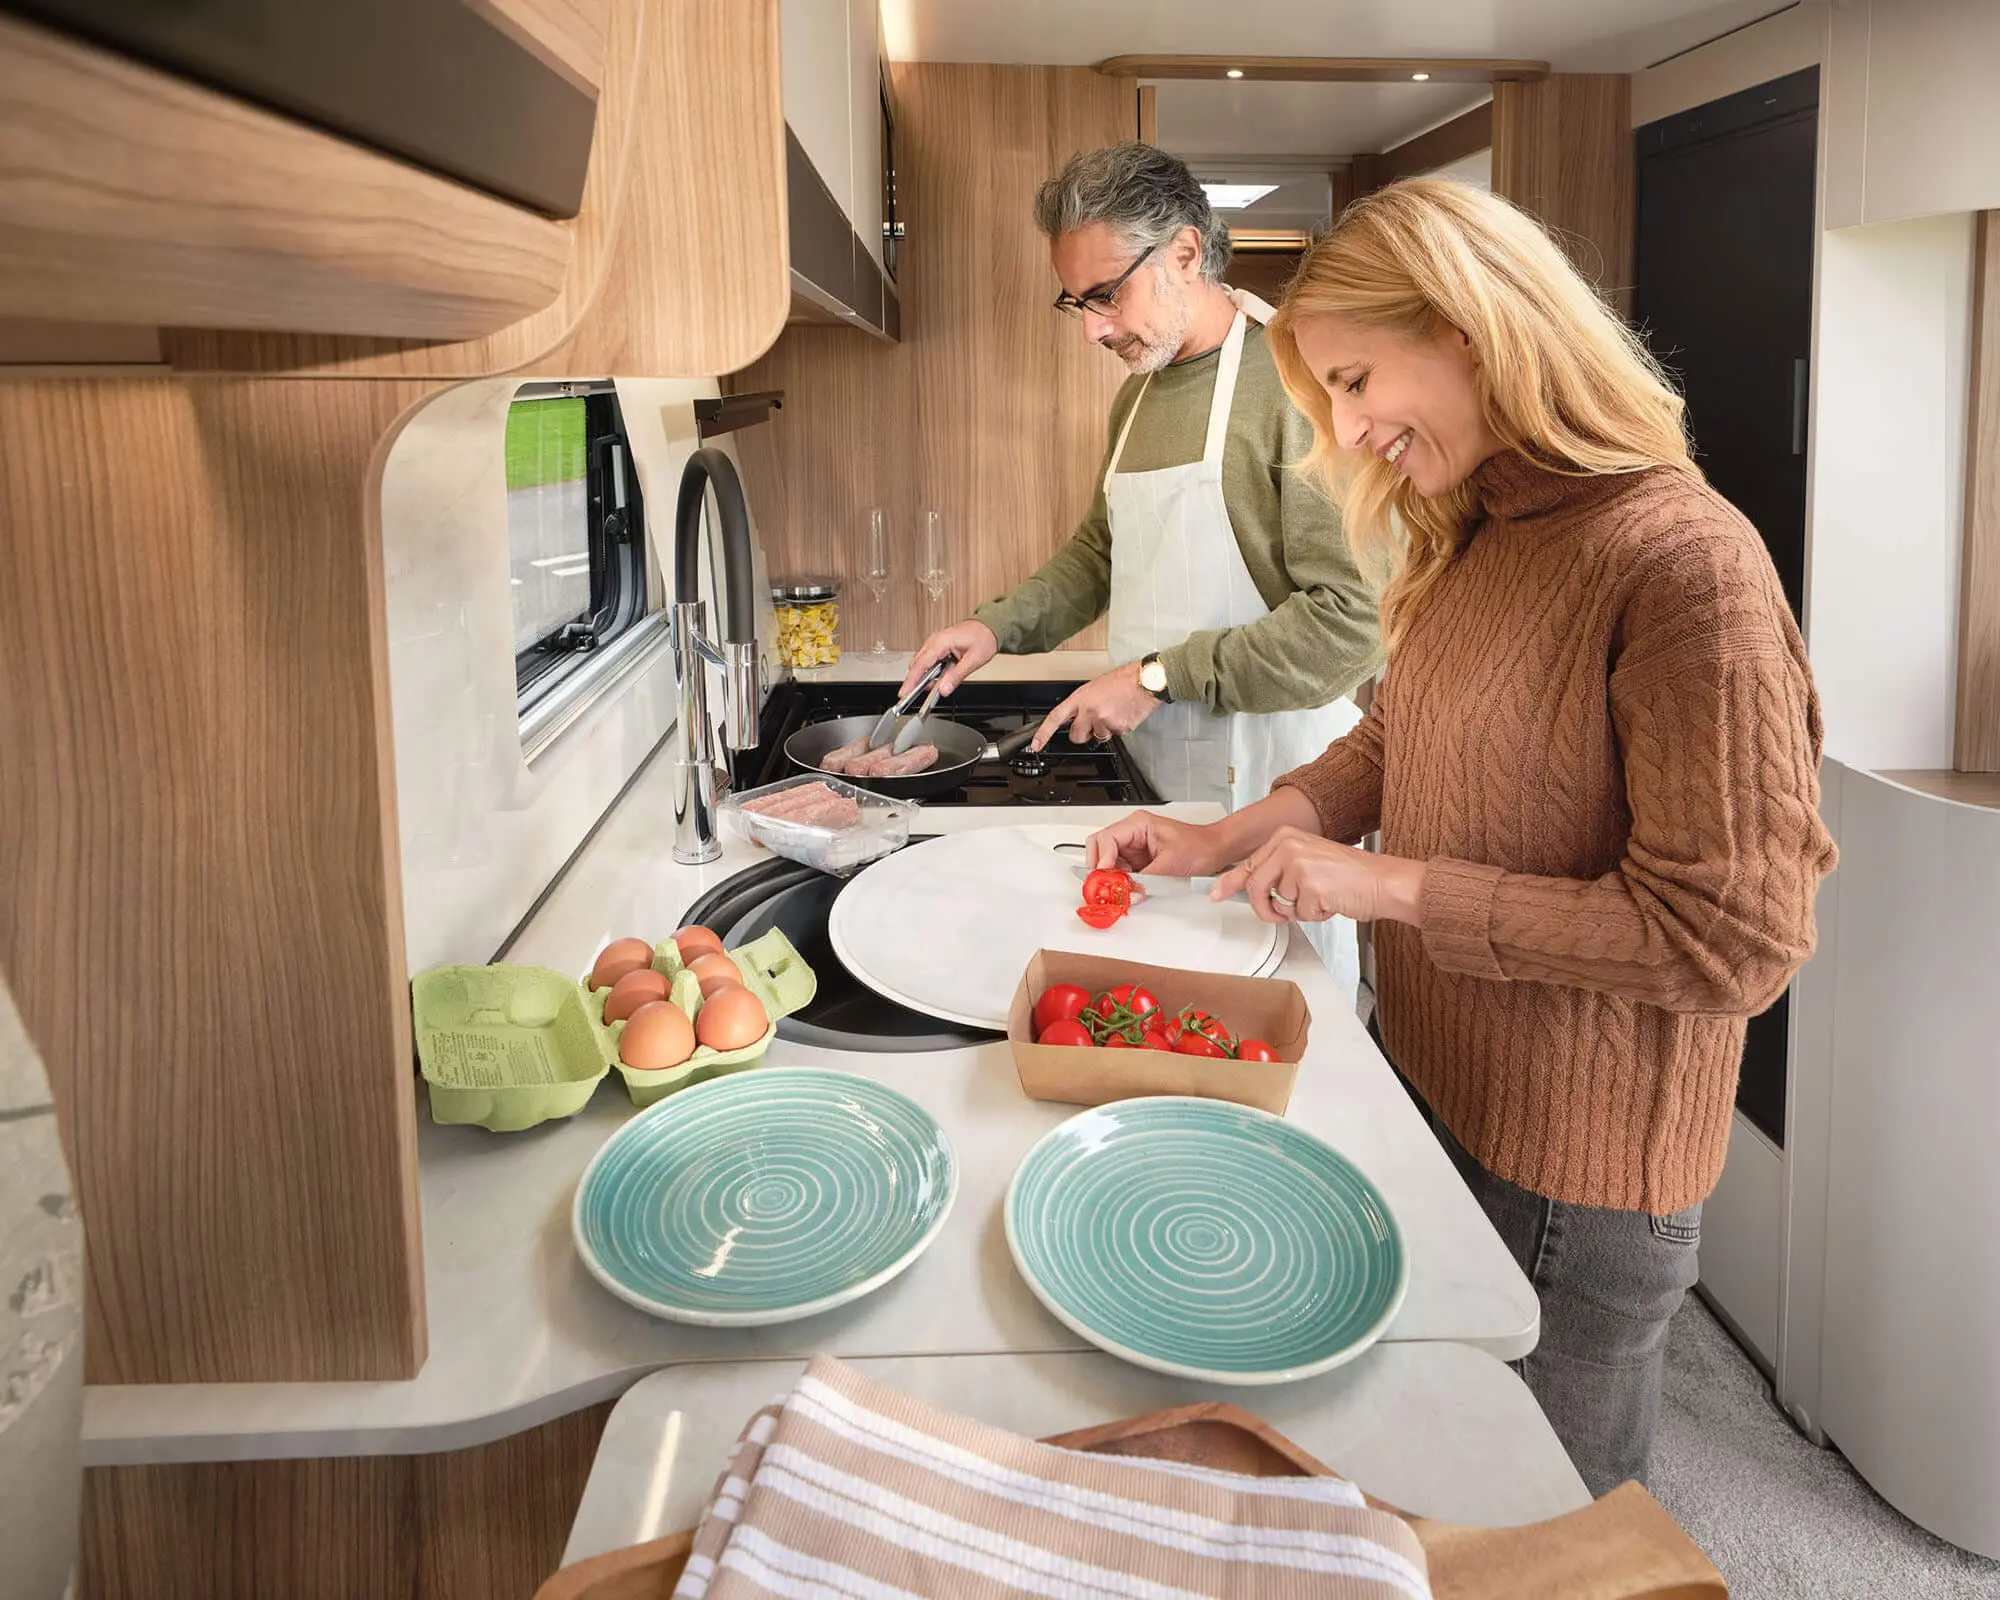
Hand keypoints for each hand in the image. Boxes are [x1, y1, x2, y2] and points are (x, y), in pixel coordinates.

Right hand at [899, 620, 996, 697]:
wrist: (989, 626)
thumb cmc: (983, 637)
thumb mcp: (973, 660)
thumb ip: (957, 676)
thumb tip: (944, 689)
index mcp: (941, 642)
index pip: (921, 664)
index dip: (911, 680)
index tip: (904, 693)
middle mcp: (935, 641)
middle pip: (917, 664)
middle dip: (914, 681)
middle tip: (912, 697)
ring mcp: (935, 642)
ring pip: (922, 663)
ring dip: (923, 677)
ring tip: (930, 689)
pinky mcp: (938, 646)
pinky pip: (928, 660)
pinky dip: (929, 671)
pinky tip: (936, 679)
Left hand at [1032, 661, 1160, 750]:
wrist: (1145, 681)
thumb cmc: (1123, 680)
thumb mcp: (1095, 687)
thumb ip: (1084, 703)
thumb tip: (1078, 715)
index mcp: (1080, 698)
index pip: (1056, 718)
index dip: (1044, 733)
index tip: (1036, 745)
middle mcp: (1089, 710)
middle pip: (1076, 736)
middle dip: (1082, 734)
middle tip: (1093, 723)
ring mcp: (1103, 721)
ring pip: (1097, 736)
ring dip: (1104, 729)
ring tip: (1114, 712)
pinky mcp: (1118, 729)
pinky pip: (1114, 735)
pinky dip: (1119, 728)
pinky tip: (1123, 714)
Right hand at [1083, 811, 1229, 877]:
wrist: (1216, 850)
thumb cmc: (1200, 847)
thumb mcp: (1170, 865)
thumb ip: (1145, 879)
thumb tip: (1127, 891)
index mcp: (1138, 824)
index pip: (1105, 839)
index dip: (1102, 860)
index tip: (1106, 877)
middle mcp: (1132, 833)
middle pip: (1099, 849)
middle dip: (1100, 869)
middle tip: (1105, 886)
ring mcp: (1134, 847)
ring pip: (1107, 862)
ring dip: (1111, 878)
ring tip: (1122, 889)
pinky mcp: (1139, 860)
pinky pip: (1120, 871)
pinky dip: (1120, 882)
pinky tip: (1129, 889)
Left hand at [1210, 826, 1428, 925]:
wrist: (1383, 881)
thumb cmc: (1350, 875)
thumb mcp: (1307, 862)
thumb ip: (1277, 872)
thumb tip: (1248, 888)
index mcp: (1286, 837)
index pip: (1249, 864)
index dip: (1229, 883)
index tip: (1216, 894)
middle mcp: (1289, 846)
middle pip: (1255, 887)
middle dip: (1266, 909)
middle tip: (1281, 915)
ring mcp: (1298, 864)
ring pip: (1279, 904)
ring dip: (1298, 911)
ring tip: (1321, 899)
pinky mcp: (1310, 885)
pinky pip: (1299, 914)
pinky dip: (1315, 915)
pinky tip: (1332, 902)